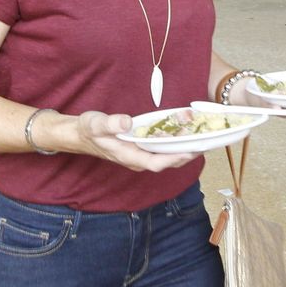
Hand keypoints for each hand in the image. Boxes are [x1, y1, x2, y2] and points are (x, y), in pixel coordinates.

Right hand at [69, 110, 196, 171]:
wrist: (79, 134)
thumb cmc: (87, 130)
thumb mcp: (95, 124)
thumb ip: (110, 124)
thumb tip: (127, 123)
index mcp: (128, 156)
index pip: (156, 163)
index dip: (174, 159)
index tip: (190, 151)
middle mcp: (137, 159)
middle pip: (167, 162)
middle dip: (186, 154)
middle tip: (207, 143)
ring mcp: (139, 154)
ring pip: (166, 156)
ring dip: (183, 149)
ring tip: (203, 138)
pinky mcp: (140, 148)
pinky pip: (161, 149)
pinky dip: (174, 143)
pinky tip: (185, 133)